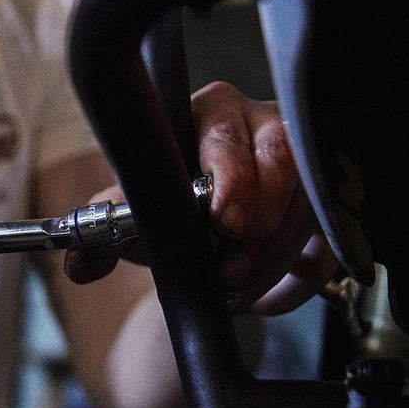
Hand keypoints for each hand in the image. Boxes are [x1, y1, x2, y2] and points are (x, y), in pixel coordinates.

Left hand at [64, 82, 335, 313]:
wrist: (211, 231)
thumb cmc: (175, 205)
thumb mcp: (138, 214)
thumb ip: (105, 233)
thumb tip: (80, 264)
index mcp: (209, 111)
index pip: (223, 131)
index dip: (229, 175)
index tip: (222, 221)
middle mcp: (261, 121)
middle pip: (277, 159)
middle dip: (257, 221)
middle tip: (232, 269)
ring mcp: (303, 154)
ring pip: (305, 199)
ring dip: (273, 254)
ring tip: (240, 287)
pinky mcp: (328, 194)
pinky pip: (328, 233)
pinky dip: (301, 274)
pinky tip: (270, 295)